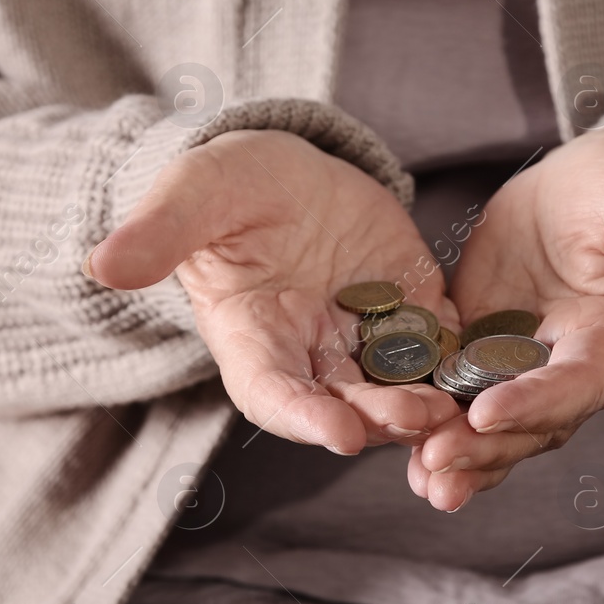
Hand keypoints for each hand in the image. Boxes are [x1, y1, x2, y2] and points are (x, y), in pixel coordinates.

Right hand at [86, 129, 461, 453]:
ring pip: (400, 386)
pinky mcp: (412, 309)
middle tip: (419, 420)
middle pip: (345, 403)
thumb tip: (103, 263)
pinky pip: (443, 346)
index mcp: (253, 338)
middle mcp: (310, 352)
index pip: (272, 391)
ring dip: (430, 404)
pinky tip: (500, 368)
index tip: (334, 433)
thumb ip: (160, 232)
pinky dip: (468, 363)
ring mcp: (365, 336)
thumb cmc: (227, 185)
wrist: (284, 170)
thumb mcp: (194, 195)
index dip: (301, 415)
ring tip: (463, 410)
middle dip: (380, 417)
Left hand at [411, 119, 603, 510]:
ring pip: (488, 422)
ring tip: (416, 477)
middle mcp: (568, 368)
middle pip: (529, 424)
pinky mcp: (480, 345)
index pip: (576, 386)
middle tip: (432, 466)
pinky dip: (424, 415)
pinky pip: (451, 388)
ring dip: (453, 452)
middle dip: (482, 449)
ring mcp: (520, 363)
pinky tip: (387, 435)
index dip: (535, 404)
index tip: (487, 416)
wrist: (596, 184)